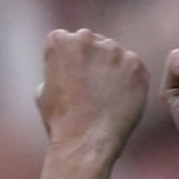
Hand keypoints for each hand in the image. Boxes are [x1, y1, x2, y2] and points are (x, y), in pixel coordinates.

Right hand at [36, 28, 148, 162]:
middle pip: (92, 43)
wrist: (85, 140)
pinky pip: (133, 68)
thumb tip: (66, 68)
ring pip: (114, 54)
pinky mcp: (135, 64)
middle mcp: (86, 38)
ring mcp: (113, 50)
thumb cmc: (61, 120)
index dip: (70, 62)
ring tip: (106, 97)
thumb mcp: (43, 90)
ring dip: (111, 69)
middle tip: (91, 88)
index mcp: (59, 40)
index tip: (72, 80)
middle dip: (92, 60)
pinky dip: (130, 81)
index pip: (67, 40)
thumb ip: (57, 70)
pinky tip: (121, 99)